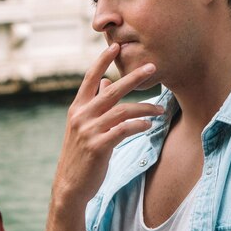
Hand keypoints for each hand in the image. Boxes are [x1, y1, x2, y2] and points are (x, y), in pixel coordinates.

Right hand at [52, 43, 163, 205]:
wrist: (71, 184)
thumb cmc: (80, 152)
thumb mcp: (83, 125)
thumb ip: (94, 103)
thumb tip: (107, 81)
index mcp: (77, 107)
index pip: (90, 78)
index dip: (102, 61)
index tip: (115, 46)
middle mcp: (81, 115)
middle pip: (111, 90)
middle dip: (133, 78)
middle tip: (152, 67)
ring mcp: (89, 131)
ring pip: (122, 111)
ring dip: (144, 107)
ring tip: (160, 108)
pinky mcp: (98, 146)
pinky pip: (123, 130)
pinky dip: (138, 125)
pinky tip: (149, 125)